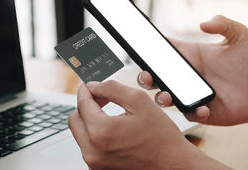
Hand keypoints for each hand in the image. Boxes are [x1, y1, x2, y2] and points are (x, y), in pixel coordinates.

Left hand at [68, 81, 225, 169]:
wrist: (173, 165)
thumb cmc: (161, 137)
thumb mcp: (139, 101)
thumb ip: (111, 88)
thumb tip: (93, 86)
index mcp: (101, 131)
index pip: (82, 103)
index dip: (86, 90)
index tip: (90, 86)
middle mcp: (93, 150)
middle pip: (75, 119)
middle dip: (85, 106)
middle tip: (100, 99)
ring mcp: (94, 163)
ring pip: (80, 134)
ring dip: (90, 121)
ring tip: (110, 114)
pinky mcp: (98, 169)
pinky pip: (88, 147)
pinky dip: (96, 136)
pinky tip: (113, 131)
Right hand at [138, 15, 247, 124]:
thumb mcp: (239, 36)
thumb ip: (223, 24)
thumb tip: (202, 24)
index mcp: (188, 56)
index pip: (161, 51)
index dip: (147, 49)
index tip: (139, 48)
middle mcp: (184, 76)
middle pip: (154, 76)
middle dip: (144, 77)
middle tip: (147, 76)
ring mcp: (189, 94)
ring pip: (164, 97)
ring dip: (161, 97)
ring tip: (167, 96)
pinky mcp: (200, 111)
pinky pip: (189, 113)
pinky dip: (193, 112)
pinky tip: (204, 109)